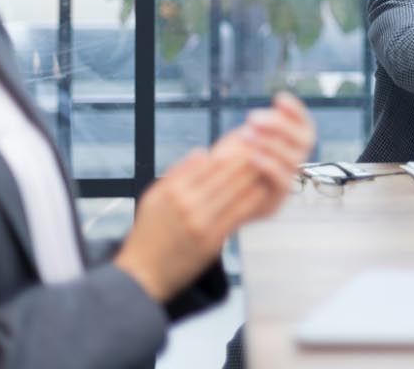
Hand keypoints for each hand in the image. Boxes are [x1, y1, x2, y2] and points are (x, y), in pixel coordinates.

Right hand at [114, 93, 314, 301]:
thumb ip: (177, 174)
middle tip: (269, 144)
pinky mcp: (211, 239)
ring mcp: (200, 221)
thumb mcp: (153, 198)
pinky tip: (263, 190)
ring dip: (255, 175)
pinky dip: (252, 199)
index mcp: (172, 189)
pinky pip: (237, 214)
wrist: (141, 274)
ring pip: (235, 190)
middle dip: (248, 157)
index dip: (232, 149)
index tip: (249, 139)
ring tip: (271, 162)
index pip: (210, 162)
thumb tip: (201, 151)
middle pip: (225, 173)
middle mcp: (186, 202)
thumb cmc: (149, 234)